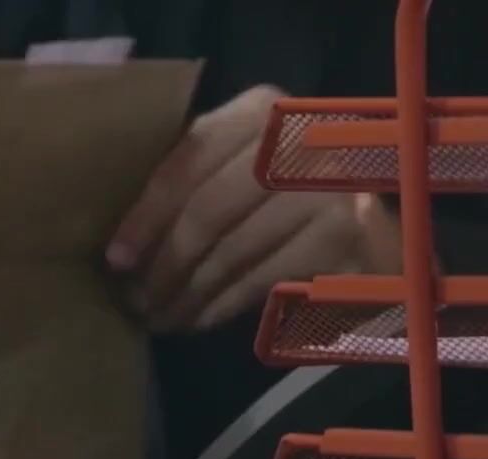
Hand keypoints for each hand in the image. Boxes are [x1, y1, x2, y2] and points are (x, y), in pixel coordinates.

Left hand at [105, 85, 402, 331]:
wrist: (371, 236)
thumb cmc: (278, 205)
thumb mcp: (232, 173)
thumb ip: (189, 183)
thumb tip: (119, 243)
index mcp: (263, 110)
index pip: (191, 158)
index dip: (147, 213)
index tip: (116, 259)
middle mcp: (302, 137)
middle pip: (208, 208)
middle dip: (164, 262)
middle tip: (135, 300)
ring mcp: (331, 185)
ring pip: (233, 249)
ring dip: (187, 292)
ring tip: (159, 316)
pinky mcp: (346, 235)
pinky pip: (263, 277)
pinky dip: (221, 304)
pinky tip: (197, 320)